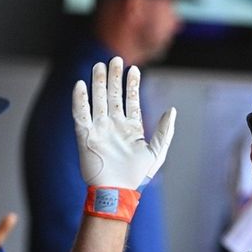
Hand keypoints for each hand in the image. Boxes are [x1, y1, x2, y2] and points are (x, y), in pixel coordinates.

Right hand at [72, 56, 176, 189]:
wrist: (118, 192)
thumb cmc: (138, 176)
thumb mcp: (157, 151)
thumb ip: (164, 130)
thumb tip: (171, 110)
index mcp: (131, 128)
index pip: (130, 100)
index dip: (131, 85)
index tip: (134, 69)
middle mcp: (114, 125)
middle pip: (112, 96)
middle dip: (114, 78)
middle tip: (115, 60)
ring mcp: (99, 129)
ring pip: (97, 101)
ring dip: (97, 84)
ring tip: (99, 66)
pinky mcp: (85, 136)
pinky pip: (80, 115)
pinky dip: (79, 100)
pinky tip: (80, 85)